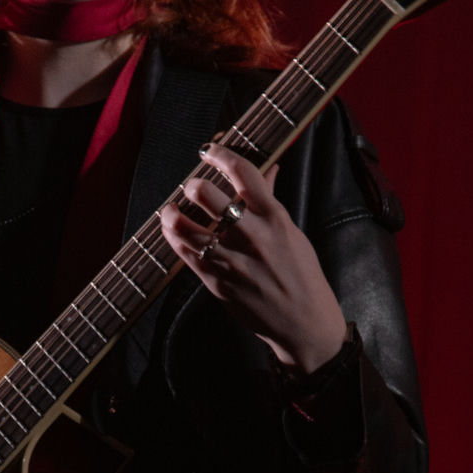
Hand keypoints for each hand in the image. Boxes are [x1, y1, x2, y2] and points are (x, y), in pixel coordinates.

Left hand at [159, 145, 347, 372]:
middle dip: (193, 185)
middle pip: (208, 195)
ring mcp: (232, 260)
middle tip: (190, 186)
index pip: (243, 171)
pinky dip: (175, 239)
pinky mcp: (218, 282)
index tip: (209, 150)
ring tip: (169, 210)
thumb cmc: (301, 274)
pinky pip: (187, 254)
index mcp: (274, 216)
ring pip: (188, 227)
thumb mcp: (291, 232)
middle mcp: (252, 234)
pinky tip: (171, 231)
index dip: (221, 154)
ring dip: (173, 214)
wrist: (304, 323)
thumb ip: (270, 199)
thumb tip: (268, 167)